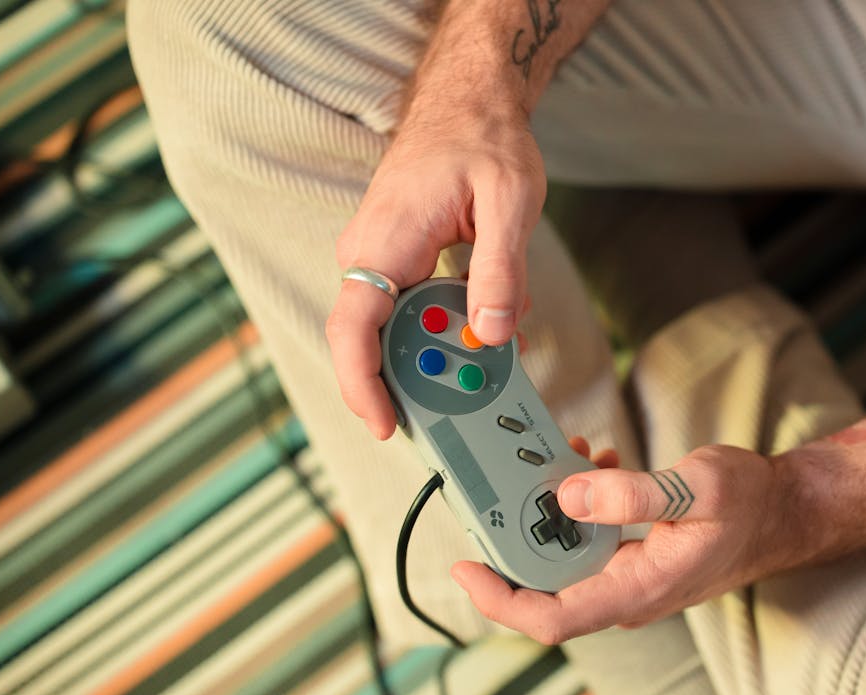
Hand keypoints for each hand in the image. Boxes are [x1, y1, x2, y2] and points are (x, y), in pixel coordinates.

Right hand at [327, 98, 544, 439]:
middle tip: (481, 389)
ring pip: (403, 329)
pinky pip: (414, 309)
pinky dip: (450, 325)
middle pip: (381, 342)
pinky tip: (488, 322)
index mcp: (386, 241)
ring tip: (498, 342)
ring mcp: (379, 258)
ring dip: (448, 347)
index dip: (363, 385)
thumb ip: (501, 270)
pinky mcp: (397, 261)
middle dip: (429, 376)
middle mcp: (370, 254)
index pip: (354, 329)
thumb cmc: (484, 138)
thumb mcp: (511, 200)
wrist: (469, 98)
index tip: (387, 424)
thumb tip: (493, 333)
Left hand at [451, 440, 798, 644]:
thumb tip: (567, 498)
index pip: (551, 620)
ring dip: (546, 514)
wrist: (784, 514)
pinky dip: (575, 507)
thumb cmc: (751, 504)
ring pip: (562, 561)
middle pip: (543, 590)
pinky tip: (592, 467)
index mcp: (638, 590)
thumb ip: (636, 493)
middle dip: (515, 537)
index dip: (499, 601)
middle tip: (506, 483)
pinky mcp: (631, 562)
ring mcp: (627, 580)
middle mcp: (626, 595)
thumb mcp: (700, 486)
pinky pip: (584, 543)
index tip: (464, 568)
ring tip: (561, 460)